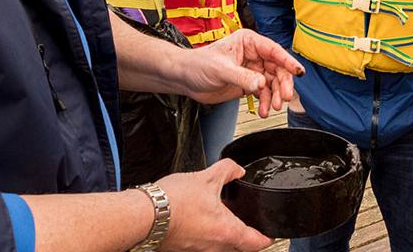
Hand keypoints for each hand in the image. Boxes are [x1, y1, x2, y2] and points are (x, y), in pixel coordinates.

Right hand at [155, 160, 270, 250]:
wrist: (143, 216)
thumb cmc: (172, 202)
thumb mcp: (206, 178)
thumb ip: (227, 171)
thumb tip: (237, 170)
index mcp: (227, 232)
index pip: (256, 243)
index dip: (267, 237)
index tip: (270, 233)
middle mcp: (215, 247)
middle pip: (238, 247)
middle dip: (244, 236)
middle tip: (246, 224)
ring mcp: (198, 250)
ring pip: (219, 247)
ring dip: (222, 235)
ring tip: (219, 217)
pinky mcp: (183, 249)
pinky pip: (201, 245)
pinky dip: (204, 235)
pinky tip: (197, 219)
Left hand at [176, 29, 303, 115]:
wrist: (185, 79)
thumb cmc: (198, 64)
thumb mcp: (221, 69)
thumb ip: (243, 77)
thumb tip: (261, 83)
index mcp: (248, 42)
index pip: (274, 51)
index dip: (288, 61)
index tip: (298, 72)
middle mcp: (253, 55)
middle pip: (277, 69)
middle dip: (282, 84)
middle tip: (284, 98)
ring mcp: (252, 70)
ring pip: (272, 83)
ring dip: (274, 96)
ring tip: (273, 108)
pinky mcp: (248, 84)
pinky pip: (263, 93)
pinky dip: (265, 102)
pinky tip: (263, 111)